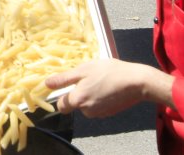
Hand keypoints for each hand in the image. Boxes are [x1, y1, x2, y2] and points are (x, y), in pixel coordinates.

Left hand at [48, 59, 170, 118]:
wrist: (136, 81)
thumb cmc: (108, 72)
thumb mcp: (83, 70)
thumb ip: (64, 79)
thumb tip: (46, 84)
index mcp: (78, 100)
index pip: (61, 106)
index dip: (61, 97)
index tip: (65, 87)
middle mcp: (88, 111)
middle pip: (75, 105)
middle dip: (78, 94)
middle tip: (87, 79)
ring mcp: (100, 113)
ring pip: (87, 106)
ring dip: (90, 95)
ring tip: (100, 81)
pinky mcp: (110, 113)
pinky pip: (98, 106)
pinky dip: (100, 99)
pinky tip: (108, 88)